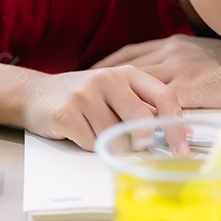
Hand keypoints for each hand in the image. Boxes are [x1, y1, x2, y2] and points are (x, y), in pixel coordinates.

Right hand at [20, 65, 189, 152]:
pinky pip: (91, 143)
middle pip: (142, 119)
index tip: (181, 147)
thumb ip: (148, 110)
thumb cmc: (85, 98)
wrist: (36, 94)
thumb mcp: (118, 95)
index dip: (176, 125)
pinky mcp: (66, 112)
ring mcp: (86, 93)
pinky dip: (90, 145)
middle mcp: (108, 78)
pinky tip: (80, 131)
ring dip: (110, 144)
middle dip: (143, 140)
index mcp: (128, 73)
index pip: (164, 96)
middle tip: (136, 146)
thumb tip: (184, 130)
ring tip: (96, 129)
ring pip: (116, 137)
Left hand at [91, 35, 220, 109]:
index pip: (133, 52)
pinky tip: (128, 131)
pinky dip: (141, 119)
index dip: (111, 63)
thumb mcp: (207, 53)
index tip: (96, 71)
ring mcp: (178, 71)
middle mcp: (171, 53)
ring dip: (117, 104)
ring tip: (100, 116)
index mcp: (175, 44)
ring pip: (136, 88)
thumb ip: (187, 61)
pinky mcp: (187, 90)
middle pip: (126, 68)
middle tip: (85, 92)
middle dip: (103, 82)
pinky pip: (156, 107)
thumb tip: (177, 74)